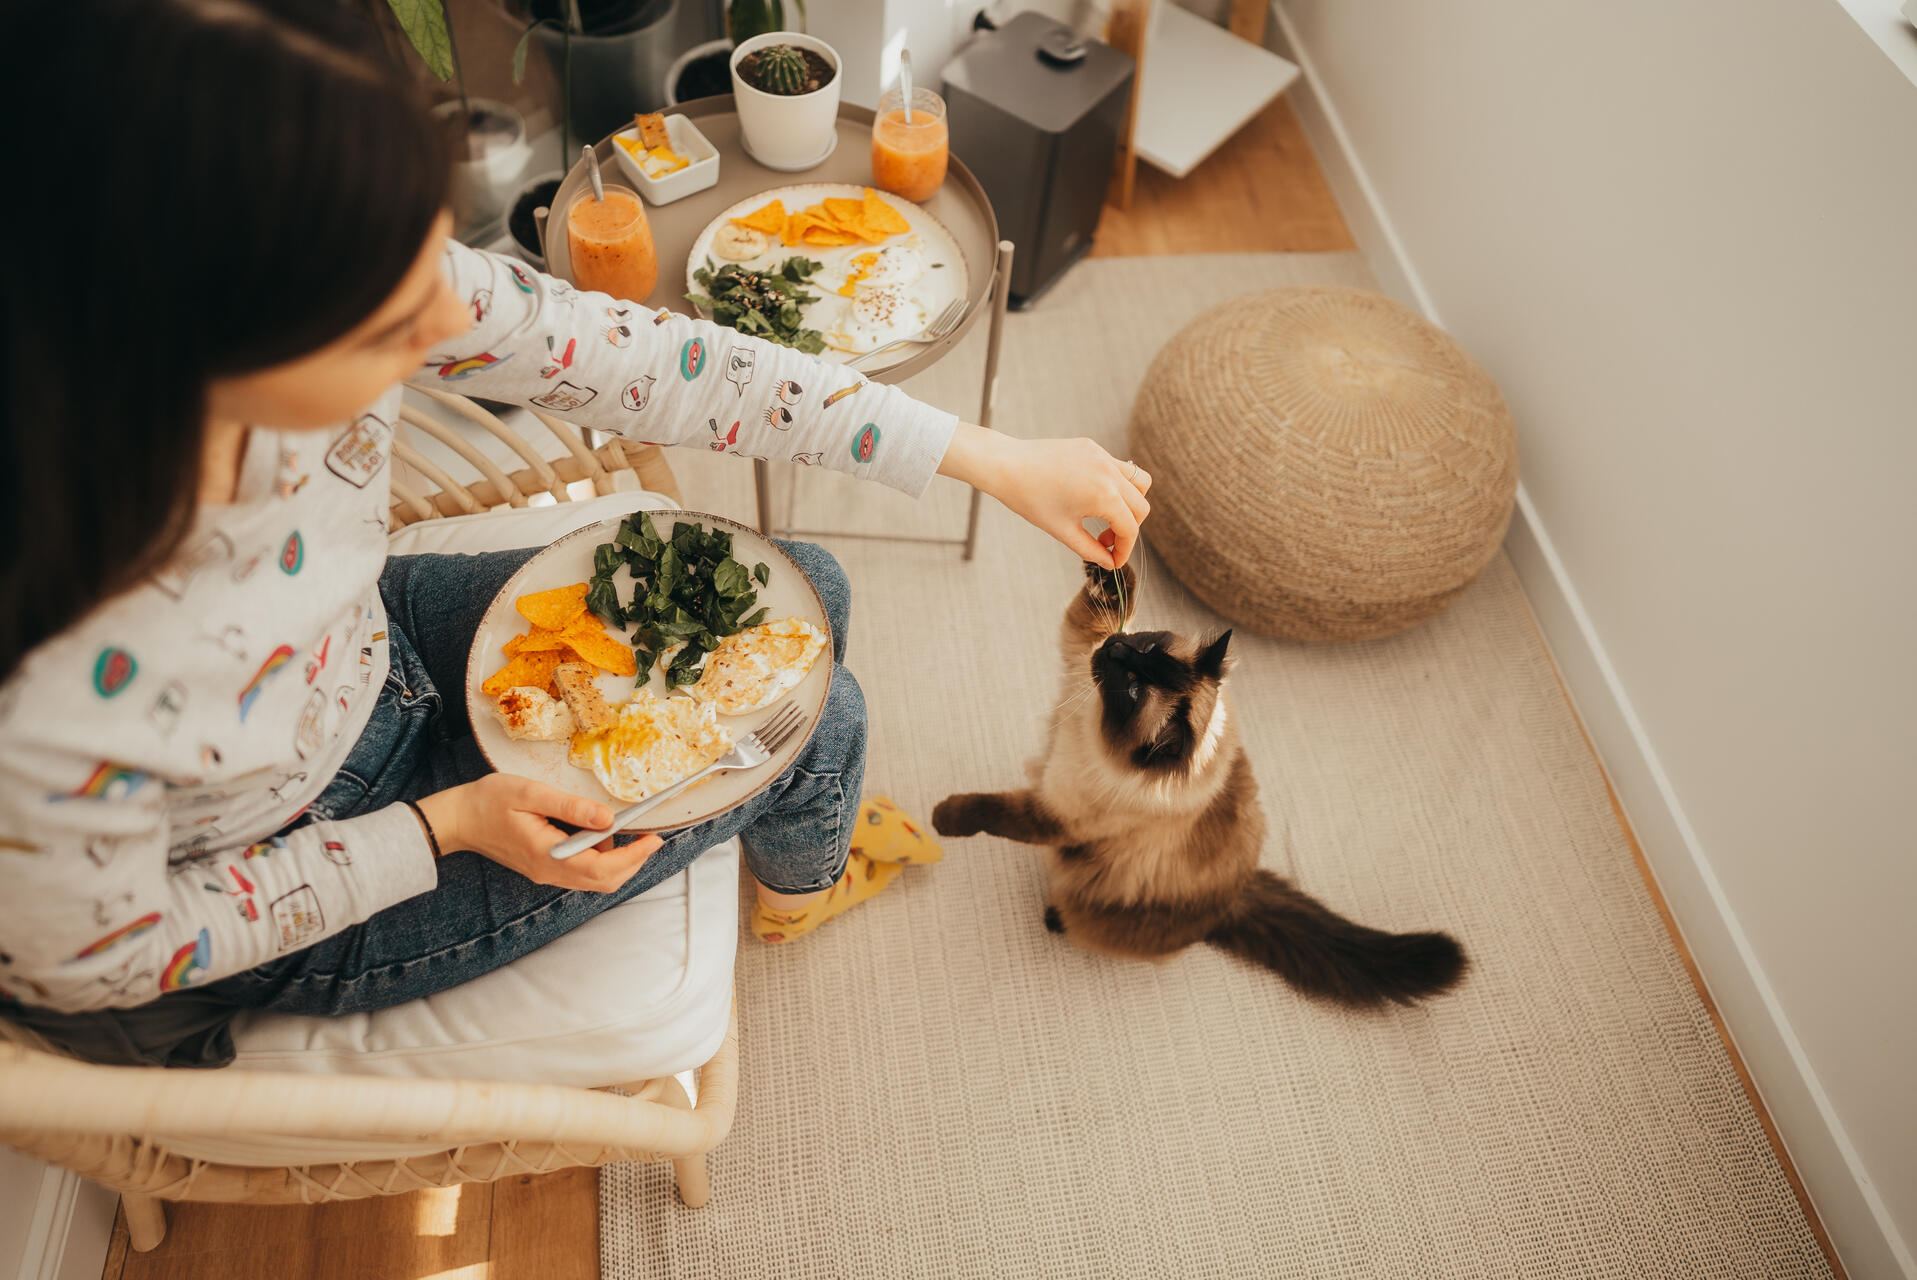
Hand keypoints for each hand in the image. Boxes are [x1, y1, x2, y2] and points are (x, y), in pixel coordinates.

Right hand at [415, 775, 662, 892]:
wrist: (457, 819)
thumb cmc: (489, 801)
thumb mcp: (531, 794)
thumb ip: (571, 807)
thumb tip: (607, 818)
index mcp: (548, 855)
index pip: (602, 868)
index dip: (633, 856)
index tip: (654, 839)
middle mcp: (550, 872)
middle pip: (603, 881)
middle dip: (633, 862)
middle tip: (649, 838)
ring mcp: (546, 874)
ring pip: (594, 880)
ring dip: (617, 861)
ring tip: (622, 830)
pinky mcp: (543, 869)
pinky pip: (580, 873)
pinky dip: (599, 859)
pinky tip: (595, 834)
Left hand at [937, 425, 1151, 567]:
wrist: (1007, 466)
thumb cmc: (1030, 499)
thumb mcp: (1063, 531)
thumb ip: (1091, 550)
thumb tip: (1109, 562)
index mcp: (1104, 495)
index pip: (1130, 528)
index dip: (1124, 550)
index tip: (1114, 560)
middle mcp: (1109, 473)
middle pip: (1141, 507)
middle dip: (1128, 529)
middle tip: (1105, 540)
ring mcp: (1103, 456)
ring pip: (1139, 482)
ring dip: (1131, 503)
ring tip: (1107, 515)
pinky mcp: (1093, 447)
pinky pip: (1119, 468)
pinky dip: (1117, 485)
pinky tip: (1092, 496)